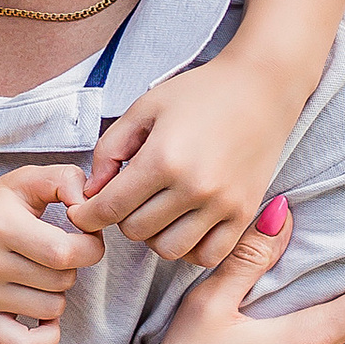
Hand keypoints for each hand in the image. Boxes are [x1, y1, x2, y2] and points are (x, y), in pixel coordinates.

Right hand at [0, 161, 104, 343]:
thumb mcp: (26, 179)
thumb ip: (66, 179)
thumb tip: (88, 207)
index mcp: (0, 225)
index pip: (66, 252)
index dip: (90, 245)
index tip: (84, 237)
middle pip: (63, 280)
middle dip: (71, 266)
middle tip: (55, 252)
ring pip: (52, 308)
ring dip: (57, 292)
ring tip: (39, 273)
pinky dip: (44, 336)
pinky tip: (43, 315)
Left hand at [71, 49, 308, 268]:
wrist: (262, 87)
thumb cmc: (200, 92)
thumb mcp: (145, 108)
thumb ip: (110, 149)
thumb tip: (92, 192)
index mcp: (163, 158)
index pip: (109, 209)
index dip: (86, 215)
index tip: (82, 212)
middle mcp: (194, 187)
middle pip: (135, 231)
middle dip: (122, 216)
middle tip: (130, 195)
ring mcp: (223, 205)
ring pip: (168, 250)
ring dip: (154, 235)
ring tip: (158, 209)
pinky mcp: (245, 214)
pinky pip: (206, 256)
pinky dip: (189, 248)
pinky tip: (185, 224)